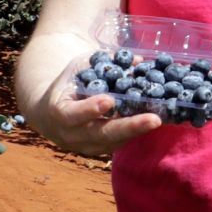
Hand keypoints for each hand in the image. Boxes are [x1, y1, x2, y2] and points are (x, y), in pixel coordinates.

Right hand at [30, 66, 160, 156]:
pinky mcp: (101, 150)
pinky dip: (136, 132)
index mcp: (60, 113)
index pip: (73, 115)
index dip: (90, 109)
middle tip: (154, 120)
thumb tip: (138, 60)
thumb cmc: (68, 86)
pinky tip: (151, 121)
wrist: (53, 116)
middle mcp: (73, 135)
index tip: (109, 100)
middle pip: (102, 134)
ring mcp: (88, 146)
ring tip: (157, 119)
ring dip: (137, 131)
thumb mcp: (78, 69)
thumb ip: (103, 63)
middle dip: (129, 127)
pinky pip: (120, 142)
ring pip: (114, 142)